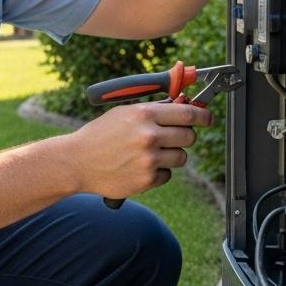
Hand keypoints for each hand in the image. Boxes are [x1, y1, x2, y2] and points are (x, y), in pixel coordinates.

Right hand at [68, 100, 213, 199]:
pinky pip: (167, 174)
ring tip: (149, 154)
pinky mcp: (146, 179)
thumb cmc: (100, 135)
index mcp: (144, 114)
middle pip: (189, 136)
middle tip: (172, 137)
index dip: (202, 115)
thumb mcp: (124, 113)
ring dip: (171, 155)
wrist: (77, 162)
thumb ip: (153, 110)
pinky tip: (139, 167)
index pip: (187, 113)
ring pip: (181, 157)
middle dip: (184, 136)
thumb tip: (183, 105)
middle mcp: (149, 135)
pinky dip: (158, 172)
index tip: (207, 118)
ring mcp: (149, 159)